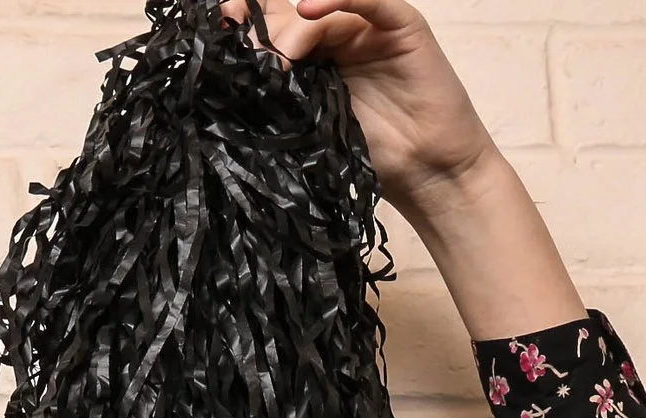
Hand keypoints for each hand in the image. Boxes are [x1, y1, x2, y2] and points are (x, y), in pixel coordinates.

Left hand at [223, 0, 497, 217]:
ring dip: (290, 31)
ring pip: (319, 7)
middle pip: (287, 10)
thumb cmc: (371, 156)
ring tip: (278, 66)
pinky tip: (309, 5)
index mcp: (312, 51)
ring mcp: (369, 24)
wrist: (427, 173)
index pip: (271, 19)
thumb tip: (227, 75)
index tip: (218, 29)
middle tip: (248, 62)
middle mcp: (338, 30)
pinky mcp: (401, 25)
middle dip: (262, 32)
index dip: (243, 19)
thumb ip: (277, 94)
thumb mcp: (308, 124)